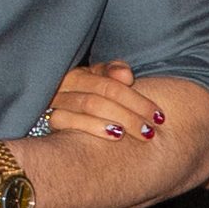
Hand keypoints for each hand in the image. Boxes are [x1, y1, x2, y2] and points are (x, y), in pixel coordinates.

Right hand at [41, 60, 165, 143]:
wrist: (59, 116)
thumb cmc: (90, 98)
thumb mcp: (103, 81)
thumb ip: (116, 72)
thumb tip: (126, 76)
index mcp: (83, 73)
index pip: (112, 84)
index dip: (137, 100)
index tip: (158, 115)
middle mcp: (67, 83)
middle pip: (103, 96)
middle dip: (131, 113)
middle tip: (151, 130)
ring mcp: (56, 100)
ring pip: (89, 106)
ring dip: (118, 119)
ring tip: (140, 133)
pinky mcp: (50, 119)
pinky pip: (68, 120)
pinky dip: (93, 127)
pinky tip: (114, 135)